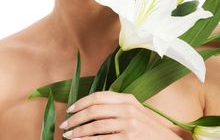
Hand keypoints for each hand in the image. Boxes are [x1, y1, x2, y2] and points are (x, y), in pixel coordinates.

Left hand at [59, 91, 180, 138]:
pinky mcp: (128, 138)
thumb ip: (117, 106)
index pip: (99, 96)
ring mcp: (128, 123)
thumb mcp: (135, 111)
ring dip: (78, 131)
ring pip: (95, 125)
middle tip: (65, 124)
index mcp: (128, 98)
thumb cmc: (148, 128)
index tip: (70, 109)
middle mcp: (127, 108)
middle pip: (94, 109)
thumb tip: (91, 108)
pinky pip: (102, 139)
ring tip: (68, 135)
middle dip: (76, 117)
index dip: (82, 102)